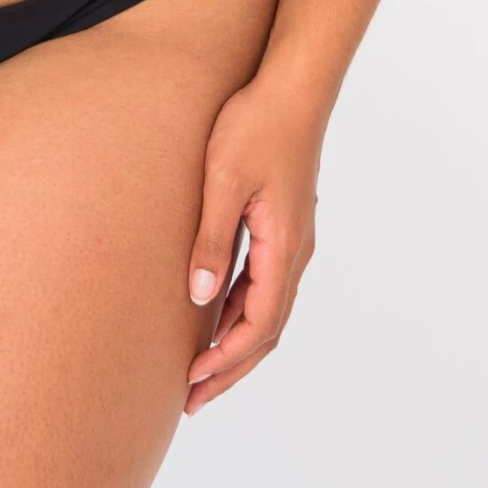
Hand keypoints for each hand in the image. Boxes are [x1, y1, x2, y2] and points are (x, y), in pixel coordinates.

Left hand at [182, 67, 324, 412]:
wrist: (292, 87)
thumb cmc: (255, 126)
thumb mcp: (224, 181)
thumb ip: (213, 240)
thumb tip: (200, 299)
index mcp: (283, 247)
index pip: (258, 325)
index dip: (226, 360)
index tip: (192, 384)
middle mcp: (295, 252)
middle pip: (267, 329)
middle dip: (230, 367)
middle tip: (192, 399)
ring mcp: (293, 239)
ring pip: (268, 309)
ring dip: (237, 342)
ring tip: (200, 368)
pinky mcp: (285, 224)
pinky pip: (266, 284)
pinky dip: (243, 311)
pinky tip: (216, 313)